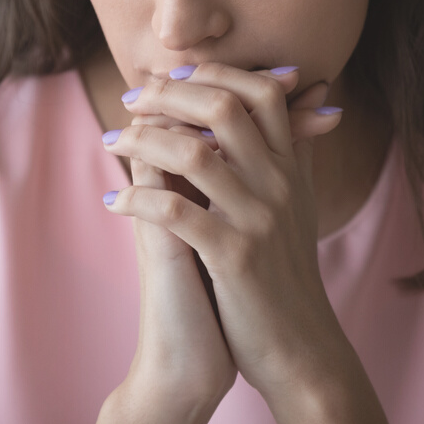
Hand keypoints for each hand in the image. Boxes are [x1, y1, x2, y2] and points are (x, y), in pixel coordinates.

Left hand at [103, 63, 348, 399]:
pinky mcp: (234, 257)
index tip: (171, 79)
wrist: (300, 348)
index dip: (214, 74)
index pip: (261, 93)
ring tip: (112, 140)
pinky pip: (177, 211)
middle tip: (131, 99)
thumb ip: (297, 153)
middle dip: (169, 94)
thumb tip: (312, 99)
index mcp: (291, 170)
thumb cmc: (288, 276)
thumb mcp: (299, 206)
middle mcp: (279, 185)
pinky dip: (138, 199)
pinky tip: (114, 200)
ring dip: (143, 139)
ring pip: (195, 152)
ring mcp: (257, 220)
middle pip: (224, 106)